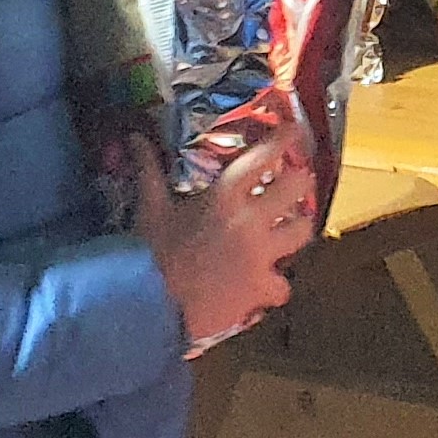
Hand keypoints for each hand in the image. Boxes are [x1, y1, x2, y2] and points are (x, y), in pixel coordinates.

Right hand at [134, 135, 316, 347]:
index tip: (293, 131)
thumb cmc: (148, 254)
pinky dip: (275, 286)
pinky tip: (265, 285)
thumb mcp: (149, 209)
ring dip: (295, 230)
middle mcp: (250, 220)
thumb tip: (135, 137)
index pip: (262, 157)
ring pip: (302, 233)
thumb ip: (149, 171)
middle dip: (300, 182)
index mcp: (224, 196)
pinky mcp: (260, 288)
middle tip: (294, 182)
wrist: (150, 306)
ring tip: (286, 230)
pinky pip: (284, 285)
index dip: (283, 139)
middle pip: (297, 187)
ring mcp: (260, 255)